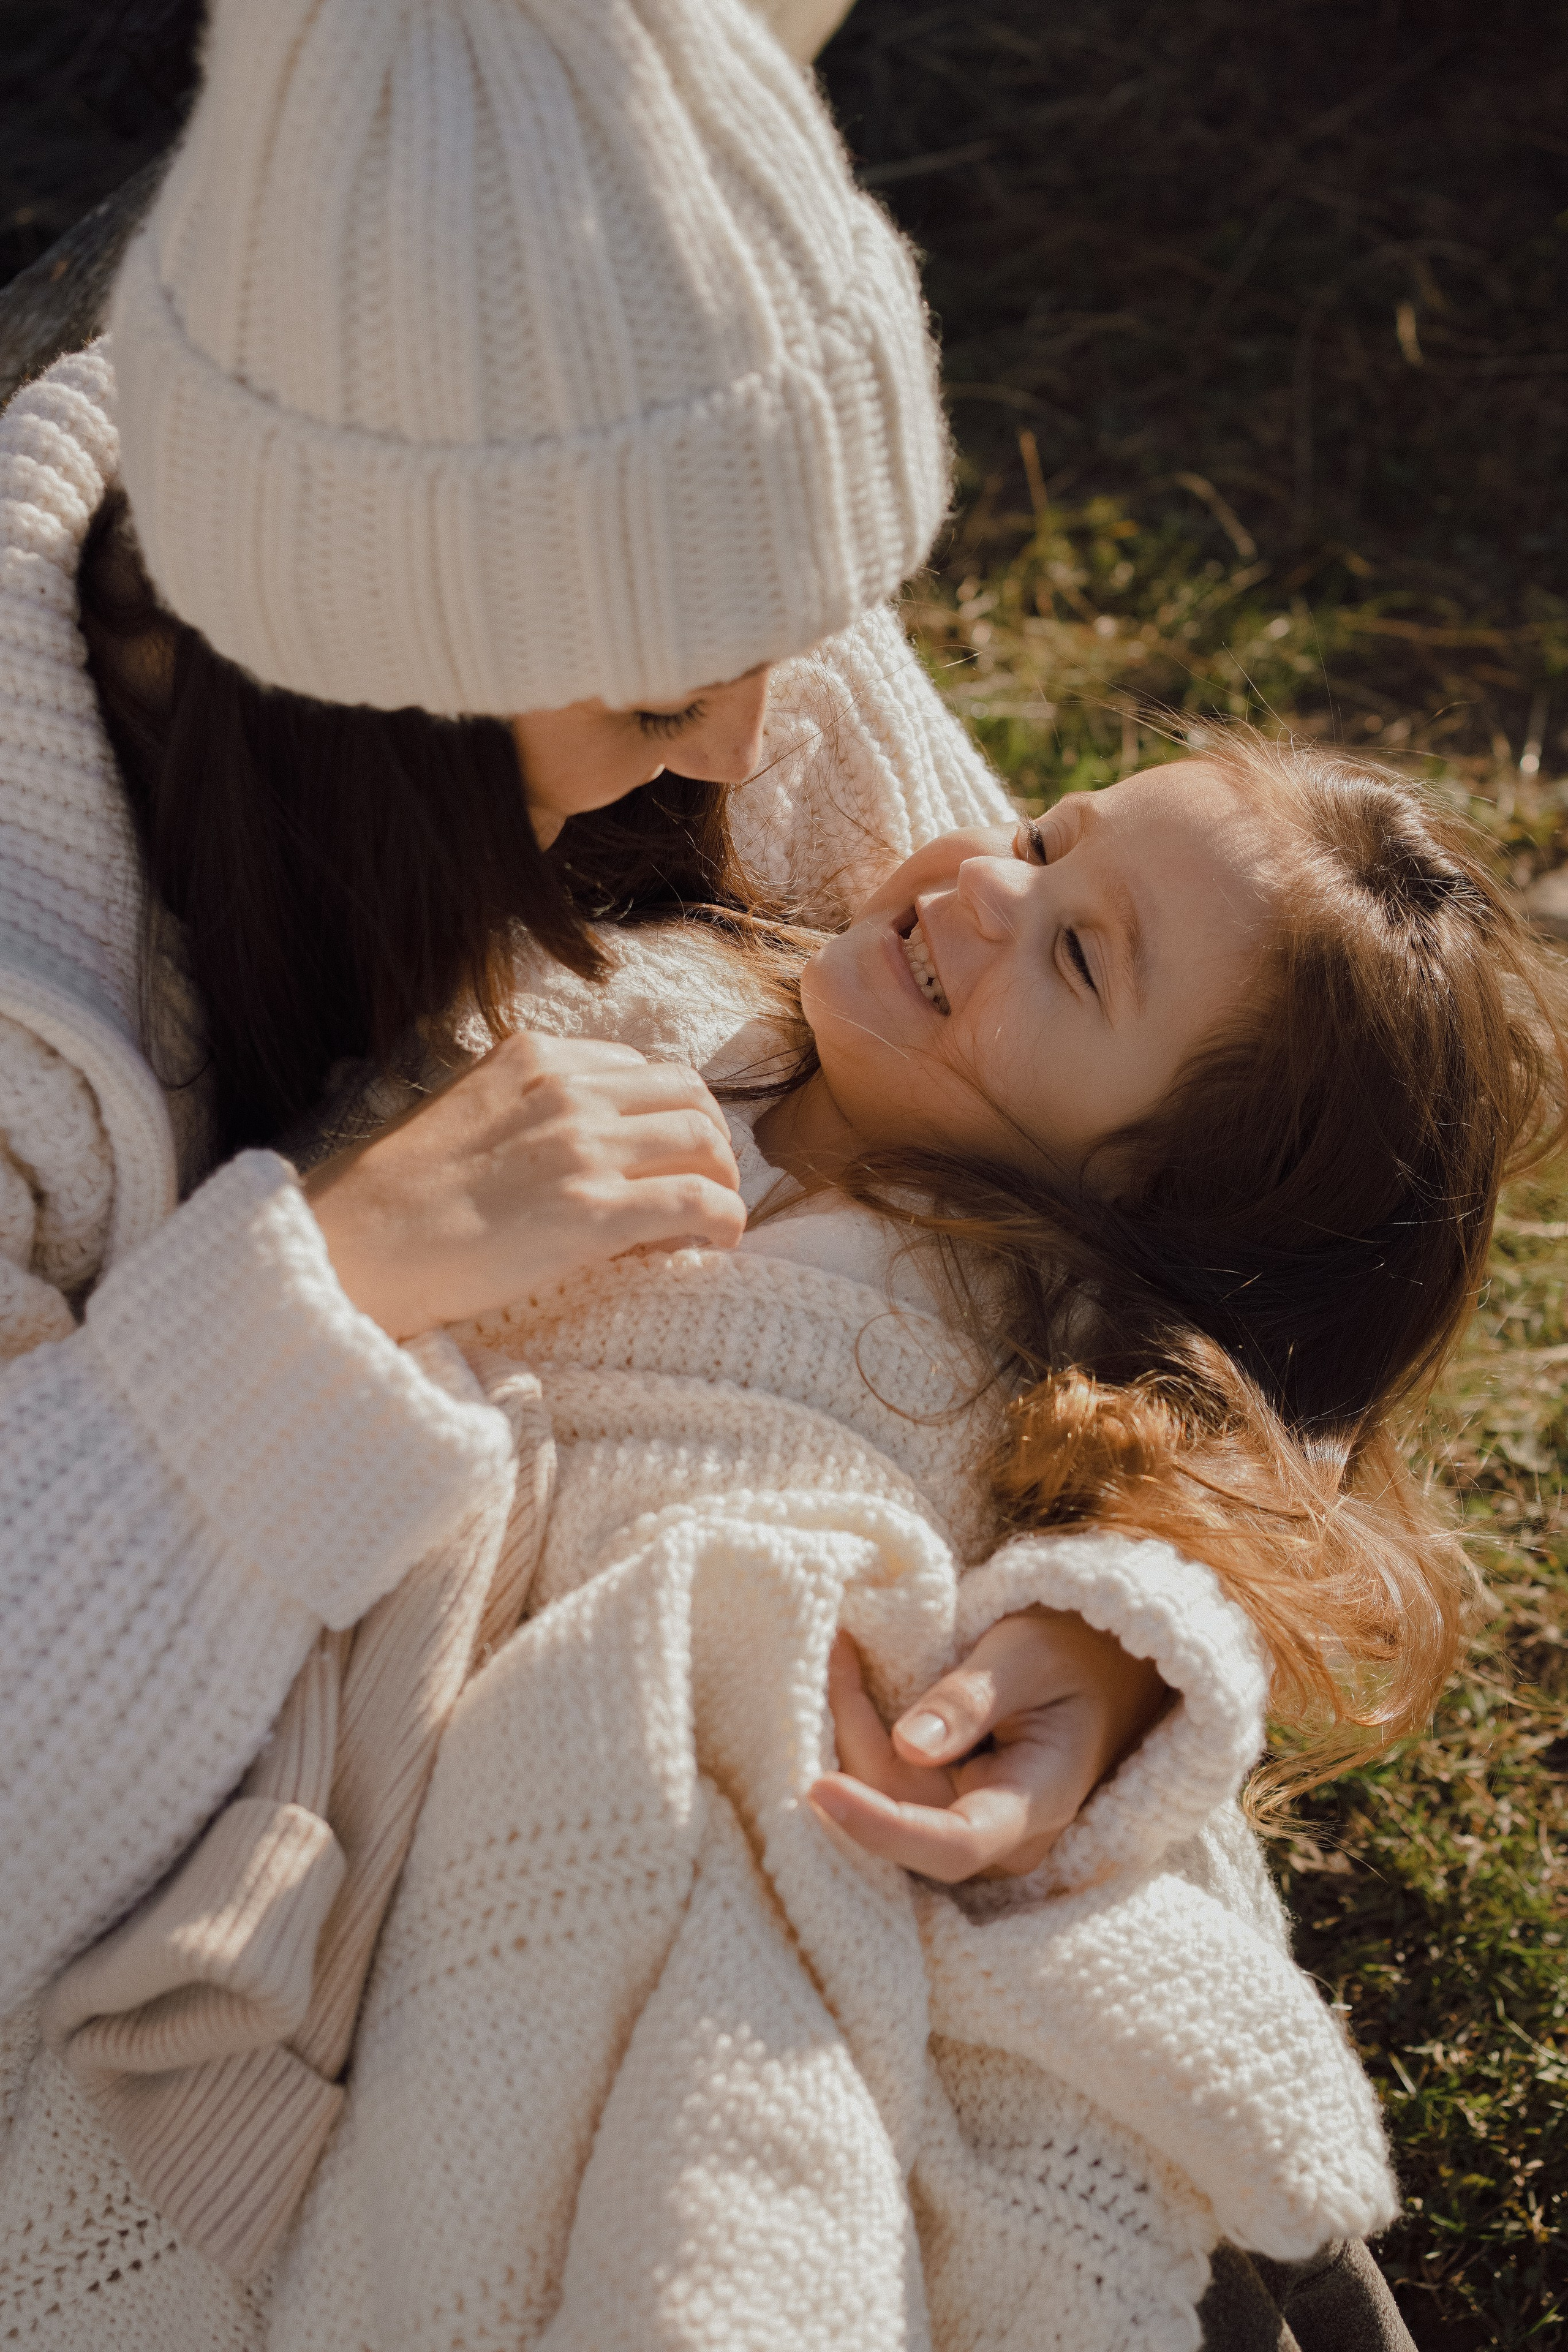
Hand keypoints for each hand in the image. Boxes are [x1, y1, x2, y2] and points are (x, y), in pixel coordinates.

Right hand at [302, 1033, 744, 1337]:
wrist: (349, 1248)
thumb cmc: (391, 1199)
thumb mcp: (462, 1116)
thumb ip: (523, 1111)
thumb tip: (580, 1145)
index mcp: (531, 1057)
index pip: (636, 1068)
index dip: (662, 1113)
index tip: (661, 1154)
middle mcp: (565, 1089)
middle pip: (688, 1094)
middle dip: (710, 1138)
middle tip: (707, 1182)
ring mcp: (582, 1148)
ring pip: (706, 1140)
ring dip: (725, 1178)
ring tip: (714, 1217)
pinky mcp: (593, 1212)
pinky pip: (699, 1201)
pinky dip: (725, 1219)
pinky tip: (718, 1242)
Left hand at [809, 1610, 1169, 1882]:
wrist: (1106, 1668)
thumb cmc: (1072, 1655)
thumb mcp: (1024, 1657)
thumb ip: (969, 1701)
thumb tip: (907, 1744)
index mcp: (1036, 1803)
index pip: (952, 1844)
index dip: (882, 1827)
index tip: (819, 1789)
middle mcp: (1003, 1837)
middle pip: (903, 1814)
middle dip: (855, 1743)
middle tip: (834, 1657)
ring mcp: (976, 1827)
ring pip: (889, 1799)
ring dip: (853, 1735)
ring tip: (840, 1658)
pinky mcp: (953, 1809)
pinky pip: (893, 1786)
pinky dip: (865, 1738)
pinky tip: (850, 1686)